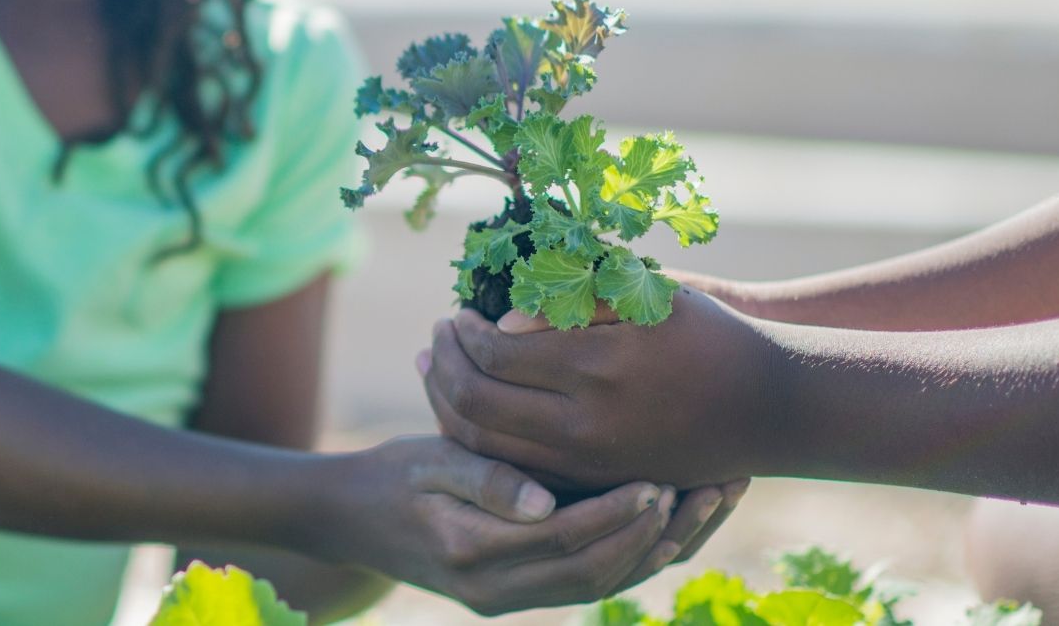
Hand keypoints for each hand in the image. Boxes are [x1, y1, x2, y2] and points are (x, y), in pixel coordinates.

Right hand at [309, 436, 673, 615]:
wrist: (348, 521)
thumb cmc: (388, 474)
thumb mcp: (426, 459)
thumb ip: (485, 477)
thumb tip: (546, 502)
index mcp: (470, 551)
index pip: (563, 537)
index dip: (617, 511)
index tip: (662, 477)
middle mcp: (493, 590)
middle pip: (596, 573)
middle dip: (658, 534)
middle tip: (709, 490)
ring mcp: (507, 599)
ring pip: (601, 585)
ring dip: (660, 549)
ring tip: (710, 502)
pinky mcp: (519, 593)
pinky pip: (589, 582)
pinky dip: (635, 555)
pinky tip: (672, 520)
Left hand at [420, 293, 777, 492]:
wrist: (771, 408)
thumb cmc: (710, 335)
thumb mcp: (650, 299)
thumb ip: (576, 302)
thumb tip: (501, 325)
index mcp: (600, 365)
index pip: (497, 353)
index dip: (465, 332)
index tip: (458, 313)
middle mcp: (588, 422)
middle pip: (478, 404)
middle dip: (446, 367)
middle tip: (439, 337)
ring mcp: (590, 462)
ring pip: (488, 446)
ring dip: (450, 405)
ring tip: (440, 369)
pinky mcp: (595, 483)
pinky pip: (516, 469)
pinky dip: (480, 442)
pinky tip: (469, 410)